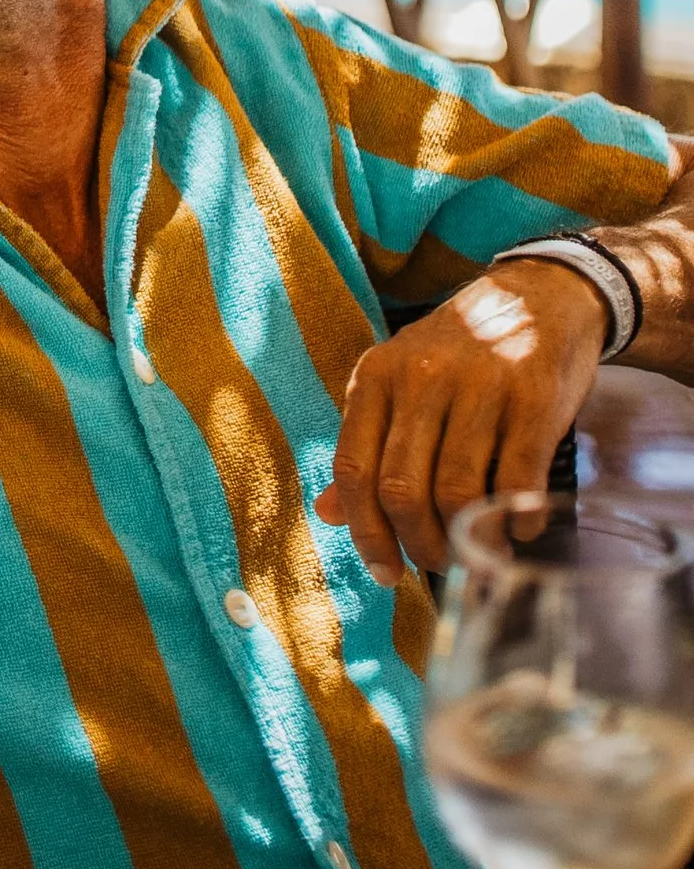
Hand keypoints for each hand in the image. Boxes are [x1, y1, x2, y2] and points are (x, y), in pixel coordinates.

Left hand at [316, 261, 609, 579]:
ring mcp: (479, 386)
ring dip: (468, 542)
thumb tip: (329, 514)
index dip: (365, 532)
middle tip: (437, 564)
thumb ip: (366, 444)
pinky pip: (516, 480)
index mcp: (376, 375)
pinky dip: (516, 521)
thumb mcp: (401, 383)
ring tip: (479, 555)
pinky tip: (519, 531)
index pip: (353, 470)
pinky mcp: (533, 398)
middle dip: (418, 544)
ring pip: (456, 491)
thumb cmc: (462, 355)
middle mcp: (421, 378)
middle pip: (401, 489)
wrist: (540, 296)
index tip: (384, 573)